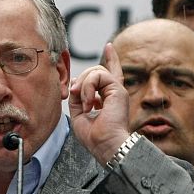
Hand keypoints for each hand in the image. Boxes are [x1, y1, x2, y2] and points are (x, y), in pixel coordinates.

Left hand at [69, 43, 130, 164]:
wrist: (105, 146)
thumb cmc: (94, 137)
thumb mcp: (78, 114)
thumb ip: (77, 97)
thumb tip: (75, 83)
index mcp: (107, 98)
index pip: (109, 74)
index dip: (111, 59)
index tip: (109, 47)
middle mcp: (114, 93)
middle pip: (97, 71)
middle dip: (81, 79)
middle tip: (75, 95)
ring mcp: (117, 90)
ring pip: (96, 70)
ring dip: (84, 85)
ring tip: (84, 104)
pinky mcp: (117, 89)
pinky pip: (98, 75)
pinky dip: (88, 87)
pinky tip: (89, 102)